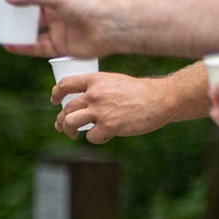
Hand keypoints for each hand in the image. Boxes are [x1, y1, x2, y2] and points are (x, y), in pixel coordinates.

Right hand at [1, 0, 122, 58]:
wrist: (110, 26)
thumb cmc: (89, 5)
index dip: (19, 0)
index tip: (1, 2)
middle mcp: (58, 15)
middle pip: (31, 18)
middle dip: (14, 19)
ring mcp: (59, 31)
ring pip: (32, 34)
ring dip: (15, 35)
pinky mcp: (61, 47)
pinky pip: (38, 48)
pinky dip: (23, 48)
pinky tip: (9, 46)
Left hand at [51, 71, 177, 143]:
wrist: (162, 98)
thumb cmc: (140, 93)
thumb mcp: (115, 82)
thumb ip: (97, 90)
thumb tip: (80, 106)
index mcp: (96, 80)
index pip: (65, 84)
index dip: (57, 93)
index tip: (55, 101)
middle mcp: (95, 94)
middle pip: (66, 109)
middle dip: (62, 120)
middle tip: (64, 126)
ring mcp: (101, 110)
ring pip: (69, 123)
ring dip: (68, 131)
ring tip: (73, 134)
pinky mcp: (109, 125)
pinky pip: (91, 137)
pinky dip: (96, 138)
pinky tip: (106, 135)